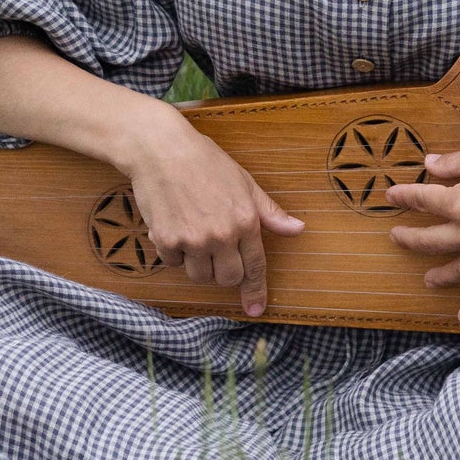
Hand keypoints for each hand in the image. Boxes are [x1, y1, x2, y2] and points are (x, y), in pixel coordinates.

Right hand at [122, 105, 303, 319]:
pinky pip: (173, 263)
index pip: (255, 267)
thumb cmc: (205, 161)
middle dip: (223, 271)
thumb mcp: (245, 183)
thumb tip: (297, 229)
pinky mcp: (167, 240)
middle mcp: (222, 235)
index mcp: (246, 221)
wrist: (161, 149)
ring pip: (199, 276)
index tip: (255, 309)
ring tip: (193, 233)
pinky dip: (173, 252)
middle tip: (215, 248)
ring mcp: (194, 240)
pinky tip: (174, 226)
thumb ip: (269, 212)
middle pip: (227, 279)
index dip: (255, 291)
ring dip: (197, 263)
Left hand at [385, 135, 459, 327]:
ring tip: (427, 278)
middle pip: (431, 240)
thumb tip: (429, 164)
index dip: (404, 197)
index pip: (422, 200)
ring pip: (456, 270)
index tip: (391, 195)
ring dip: (438, 275)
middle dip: (409, 238)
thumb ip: (455, 164)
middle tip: (397, 237)